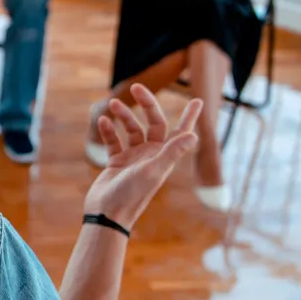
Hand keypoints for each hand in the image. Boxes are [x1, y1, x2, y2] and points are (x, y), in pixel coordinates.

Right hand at [85, 85, 201, 228]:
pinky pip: (114, 141)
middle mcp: (151, 155)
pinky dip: (109, 130)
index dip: (190, 117)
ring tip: (113, 104)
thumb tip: (193, 134)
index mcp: (164, 157)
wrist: (108, 213)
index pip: (180, 132)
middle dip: (146, 105)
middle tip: (136, 87)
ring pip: (131, 129)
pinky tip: (103, 122)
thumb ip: (172, 153)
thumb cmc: (132, 194)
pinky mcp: (117, 162)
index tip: (197, 100)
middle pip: (153, 123)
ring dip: (124, 116)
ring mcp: (134, 158)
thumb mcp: (153, 171)